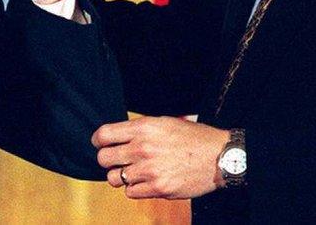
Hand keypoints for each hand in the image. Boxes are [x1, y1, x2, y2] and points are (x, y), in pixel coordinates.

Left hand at [92, 116, 229, 199]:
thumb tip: (118, 137)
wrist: (218, 157)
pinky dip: (135, 189)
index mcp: (144, 128)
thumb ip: (140, 129)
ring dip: (120, 176)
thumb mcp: (165, 123)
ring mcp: (149, 170)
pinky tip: (146, 181)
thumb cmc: (193, 138)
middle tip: (116, 160)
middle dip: (107, 160)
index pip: (104, 135)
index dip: (98, 141)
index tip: (100, 144)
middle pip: (103, 159)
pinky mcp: (158, 188)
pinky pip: (130, 193)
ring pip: (114, 179)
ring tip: (133, 172)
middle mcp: (143, 148)